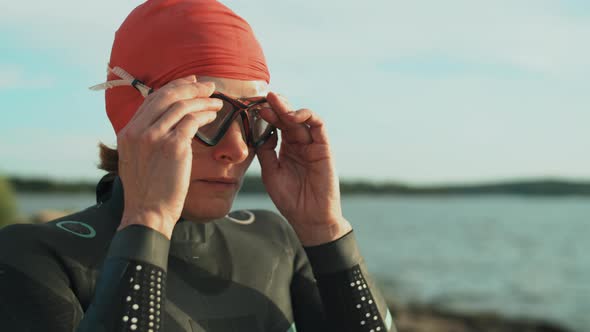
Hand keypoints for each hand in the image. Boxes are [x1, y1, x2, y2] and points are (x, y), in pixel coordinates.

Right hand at [116, 76, 221, 238]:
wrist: (147, 213)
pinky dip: (205, 115)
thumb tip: (164, 124)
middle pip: (166, 96)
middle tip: (208, 86)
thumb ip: (145, 139)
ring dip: (202, 100)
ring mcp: (154, 137)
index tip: (189, 83)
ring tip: (217, 101)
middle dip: (190, 88)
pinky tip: (214, 116)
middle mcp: (138, 130)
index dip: (173, 88)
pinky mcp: (173, 146)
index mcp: (127, 132)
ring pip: (182, 106)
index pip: (152, 99)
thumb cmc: (147, 192)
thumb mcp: (136, 160)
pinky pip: (193, 121)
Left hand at [256, 92, 351, 245]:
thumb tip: (260, 130)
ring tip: (275, 102)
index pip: (276, 125)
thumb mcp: (271, 173)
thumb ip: (266, 152)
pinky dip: (307, 116)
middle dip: (276, 106)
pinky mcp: (324, 148)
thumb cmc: (290, 199)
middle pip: (287, 118)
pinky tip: (292, 116)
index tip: (252, 107)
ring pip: (302, 119)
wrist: (309, 218)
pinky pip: (318, 126)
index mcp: (286, 149)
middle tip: (264, 96)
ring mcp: (312, 145)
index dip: (266, 115)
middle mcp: (299, 144)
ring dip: (289, 108)